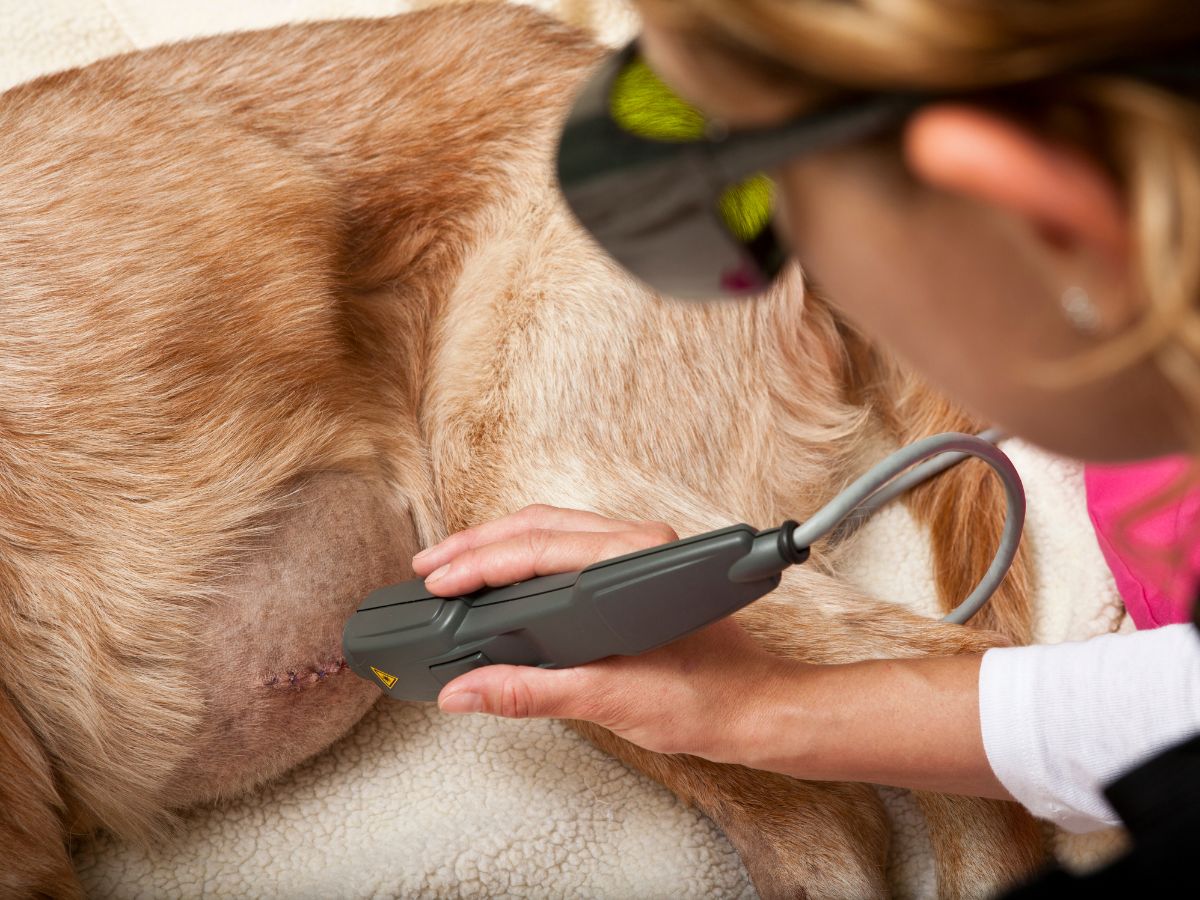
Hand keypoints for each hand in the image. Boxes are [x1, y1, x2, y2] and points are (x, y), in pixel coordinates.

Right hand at [410, 504, 800, 762]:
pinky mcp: (632, 570)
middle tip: (429, 568)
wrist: (756, 709)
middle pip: (539, 526)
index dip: (480, 564)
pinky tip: (500, 578)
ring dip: (497, 546)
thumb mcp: (609, 700)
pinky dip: (523, 559)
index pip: (539, 548)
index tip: (438, 583)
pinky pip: (567, 548)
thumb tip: (467, 691)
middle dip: (476, 545)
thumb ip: (531, 692)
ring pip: (551, 531)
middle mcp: (638, 544)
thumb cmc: (706, 699)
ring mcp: (636, 553)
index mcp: (635, 561)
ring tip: (451, 567)